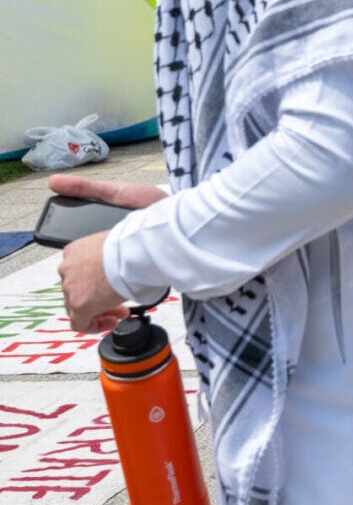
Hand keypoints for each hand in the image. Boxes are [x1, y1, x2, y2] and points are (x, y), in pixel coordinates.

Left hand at [47, 174, 164, 333]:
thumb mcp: (113, 198)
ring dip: (99, 308)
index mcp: (75, 247)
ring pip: (79, 305)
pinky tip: (118, 316)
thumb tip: (53, 180)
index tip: (112, 281)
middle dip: (97, 294)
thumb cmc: (142, 223)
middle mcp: (68, 266)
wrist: (148, 246)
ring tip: (122, 306)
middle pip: (76, 287)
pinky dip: (96, 324)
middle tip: (120, 295)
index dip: (93, 279)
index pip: (75, 269)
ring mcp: (73, 286)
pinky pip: (81, 324)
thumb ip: (83, 190)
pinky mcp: (82, 304)